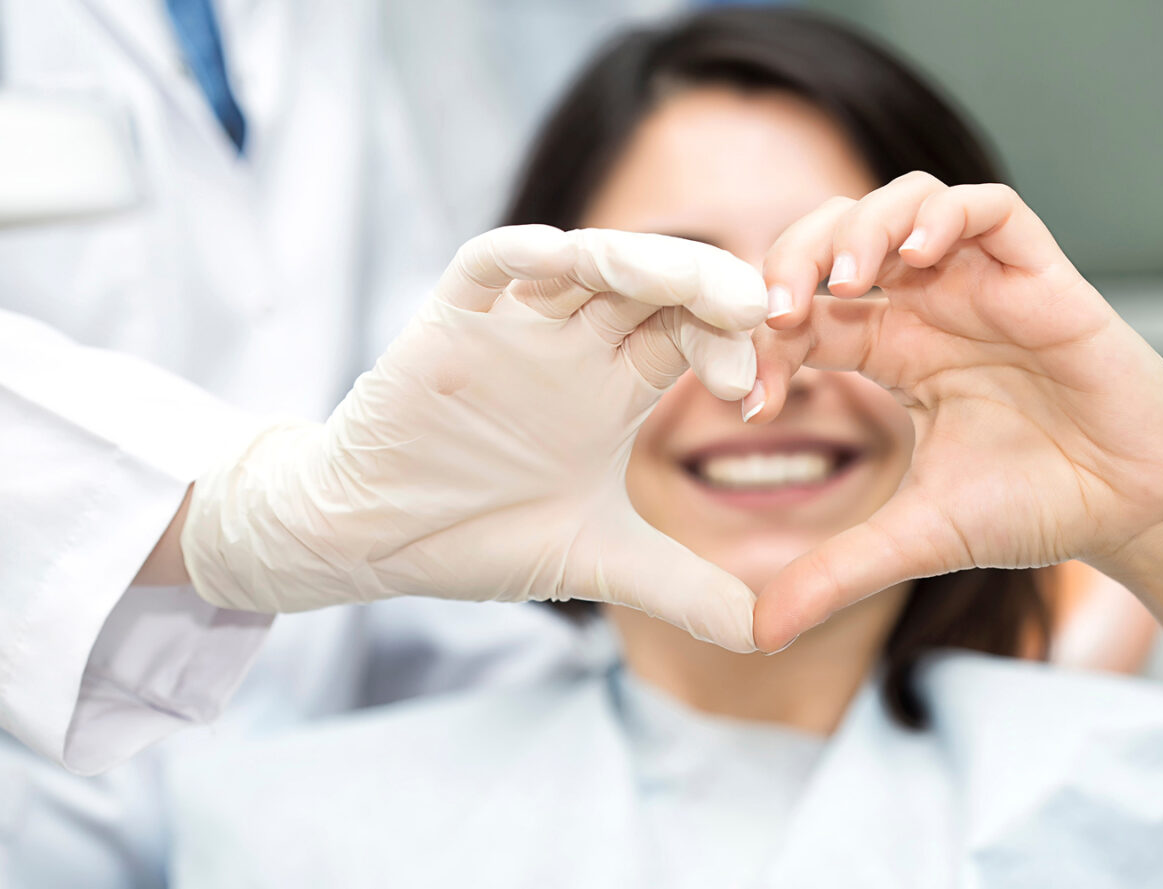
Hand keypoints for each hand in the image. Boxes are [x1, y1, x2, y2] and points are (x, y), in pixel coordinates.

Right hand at [182, 226, 767, 651]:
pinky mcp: (449, 321)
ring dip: (637, 260)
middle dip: (706, 288)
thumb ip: (685, 590)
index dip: (731, 348)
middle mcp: (575, 342)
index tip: (756, 390)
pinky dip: (522, 255)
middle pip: (655, 286)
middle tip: (755, 310)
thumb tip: (770, 636)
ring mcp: (514, 325)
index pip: (692, 336)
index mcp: (617, 384)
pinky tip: (559, 257)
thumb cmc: (479, 534)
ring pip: (585, 262)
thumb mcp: (600, 562)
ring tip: (686, 281)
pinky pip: (487, 266)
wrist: (373, 539)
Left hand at [749, 173, 1162, 650]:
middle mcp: (931, 307)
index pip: (805, 315)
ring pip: (905, 204)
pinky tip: (918, 255)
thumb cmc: (1037, 506)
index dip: (764, 341)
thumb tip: (759, 632)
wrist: (1136, 509)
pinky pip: (989, 208)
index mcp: (893, 353)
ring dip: (861, 228)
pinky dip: (944, 215)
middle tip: (774, 310)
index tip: (751, 398)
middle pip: (838, 238)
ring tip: (844, 283)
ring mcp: (984, 284)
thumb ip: (837, 572)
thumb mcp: (916, 539)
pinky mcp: (1042, 275)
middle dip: (793, 259)